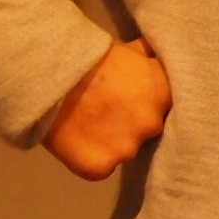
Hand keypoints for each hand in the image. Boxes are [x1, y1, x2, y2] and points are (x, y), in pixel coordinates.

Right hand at [43, 38, 171, 179]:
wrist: (55, 78)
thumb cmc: (93, 59)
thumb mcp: (132, 50)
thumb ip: (151, 60)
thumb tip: (160, 58)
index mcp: (163, 94)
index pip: (164, 106)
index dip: (146, 104)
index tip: (128, 98)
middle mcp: (152, 124)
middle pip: (147, 131)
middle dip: (132, 124)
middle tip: (108, 111)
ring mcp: (128, 149)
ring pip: (125, 150)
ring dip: (112, 142)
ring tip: (90, 125)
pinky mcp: (102, 167)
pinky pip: (101, 169)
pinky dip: (92, 159)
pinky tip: (80, 143)